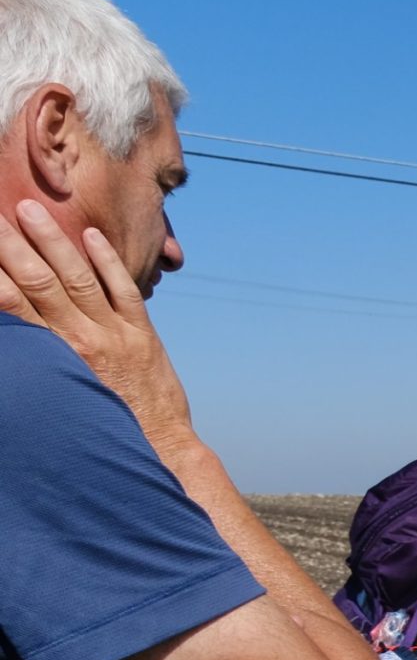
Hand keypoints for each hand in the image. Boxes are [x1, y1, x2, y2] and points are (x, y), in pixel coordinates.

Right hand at [0, 201, 193, 450]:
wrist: (157, 449)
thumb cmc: (98, 427)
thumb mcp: (58, 395)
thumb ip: (36, 359)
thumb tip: (15, 327)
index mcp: (52, 356)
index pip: (10, 302)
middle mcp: (79, 340)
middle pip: (36, 280)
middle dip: (10, 244)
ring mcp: (114, 335)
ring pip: (78, 278)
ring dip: (52, 241)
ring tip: (29, 210)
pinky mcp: (143, 336)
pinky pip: (124, 290)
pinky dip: (108, 262)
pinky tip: (90, 236)